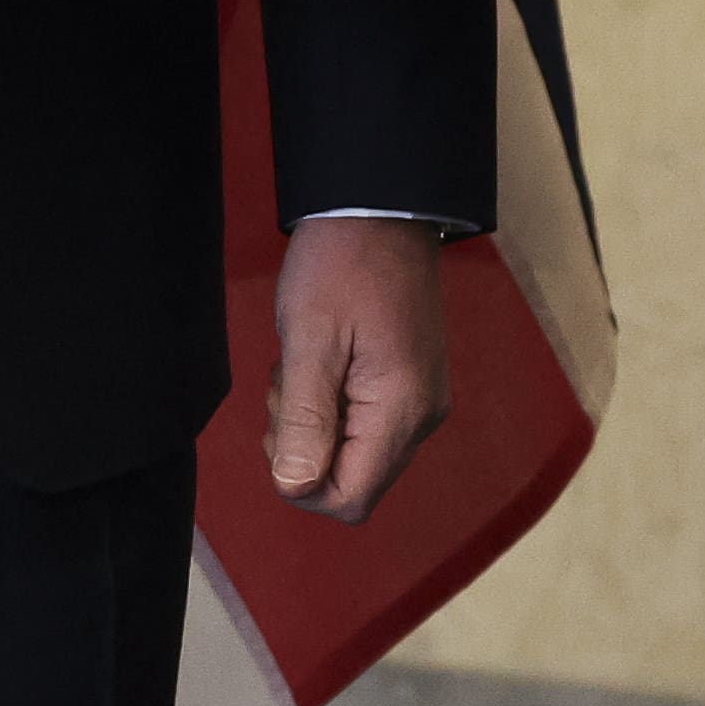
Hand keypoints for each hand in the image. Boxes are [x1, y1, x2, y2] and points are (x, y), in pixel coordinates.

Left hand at [264, 215, 451, 522]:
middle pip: (353, 479)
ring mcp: (419, 399)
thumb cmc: (342, 264)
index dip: (303, 482)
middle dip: (306, 446)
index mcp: (402, 410)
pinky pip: (363, 422)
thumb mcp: (311, 339)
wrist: (380, 206)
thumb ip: (305, 419)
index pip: (350, 499)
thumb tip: (294, 486)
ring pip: (353, 451)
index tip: (283, 427)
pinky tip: (322, 359)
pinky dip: (330, 403)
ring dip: (314, 421)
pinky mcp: (410, 383)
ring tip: (304, 363)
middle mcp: (421, 416)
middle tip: (291, 383)